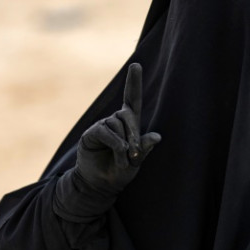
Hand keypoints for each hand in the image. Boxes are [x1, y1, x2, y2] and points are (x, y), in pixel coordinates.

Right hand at [75, 63, 160, 193]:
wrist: (99, 185)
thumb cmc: (120, 172)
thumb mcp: (136, 161)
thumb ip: (144, 148)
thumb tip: (157, 137)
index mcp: (128, 125)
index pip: (132, 99)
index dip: (133, 82)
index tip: (136, 64)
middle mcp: (115, 121)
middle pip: (128, 115)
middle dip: (134, 133)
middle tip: (134, 152)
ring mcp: (102, 126)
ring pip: (117, 124)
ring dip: (124, 143)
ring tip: (123, 158)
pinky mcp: (91, 133)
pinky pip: (105, 132)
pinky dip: (115, 144)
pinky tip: (118, 155)